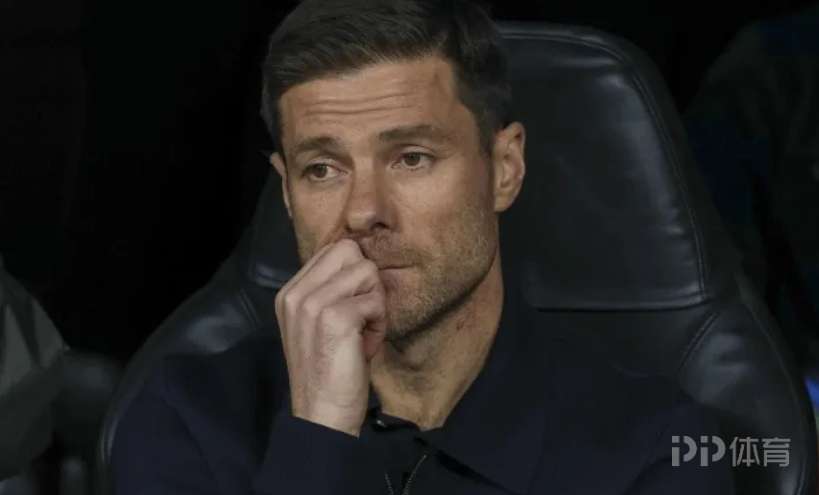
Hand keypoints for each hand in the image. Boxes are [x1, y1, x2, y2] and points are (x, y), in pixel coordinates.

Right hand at [274, 239, 387, 436]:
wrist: (322, 414)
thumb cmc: (330, 371)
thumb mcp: (320, 323)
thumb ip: (331, 291)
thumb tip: (364, 262)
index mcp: (290, 293)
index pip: (334, 250)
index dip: (354, 276)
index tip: (352, 311)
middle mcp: (296, 294)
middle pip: (350, 251)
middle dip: (367, 283)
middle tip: (362, 318)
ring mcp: (312, 304)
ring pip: (367, 272)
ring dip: (375, 305)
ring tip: (362, 335)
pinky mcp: (335, 317)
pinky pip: (375, 301)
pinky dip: (378, 325)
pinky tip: (365, 347)